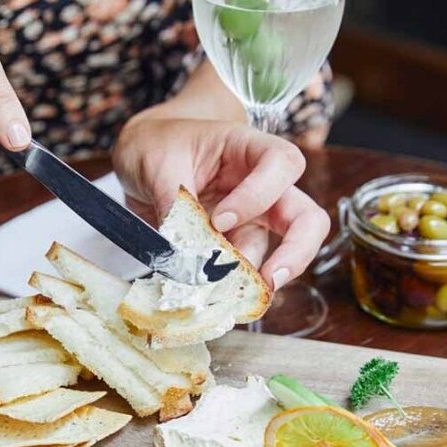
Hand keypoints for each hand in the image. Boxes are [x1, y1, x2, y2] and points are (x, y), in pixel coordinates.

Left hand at [112, 116, 329, 289]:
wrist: (139, 156)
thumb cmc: (157, 145)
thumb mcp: (157, 163)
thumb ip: (173, 203)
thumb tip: (177, 251)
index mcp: (248, 149)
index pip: (281, 164)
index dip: (259, 195)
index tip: (220, 220)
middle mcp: (261, 188)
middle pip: (306, 218)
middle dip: (296, 252)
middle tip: (270, 280)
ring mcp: (251, 221)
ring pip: (277, 255)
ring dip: (253, 280)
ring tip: (220, 298)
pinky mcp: (232, 247)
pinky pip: (243, 272)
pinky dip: (231, 289)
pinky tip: (210, 300)